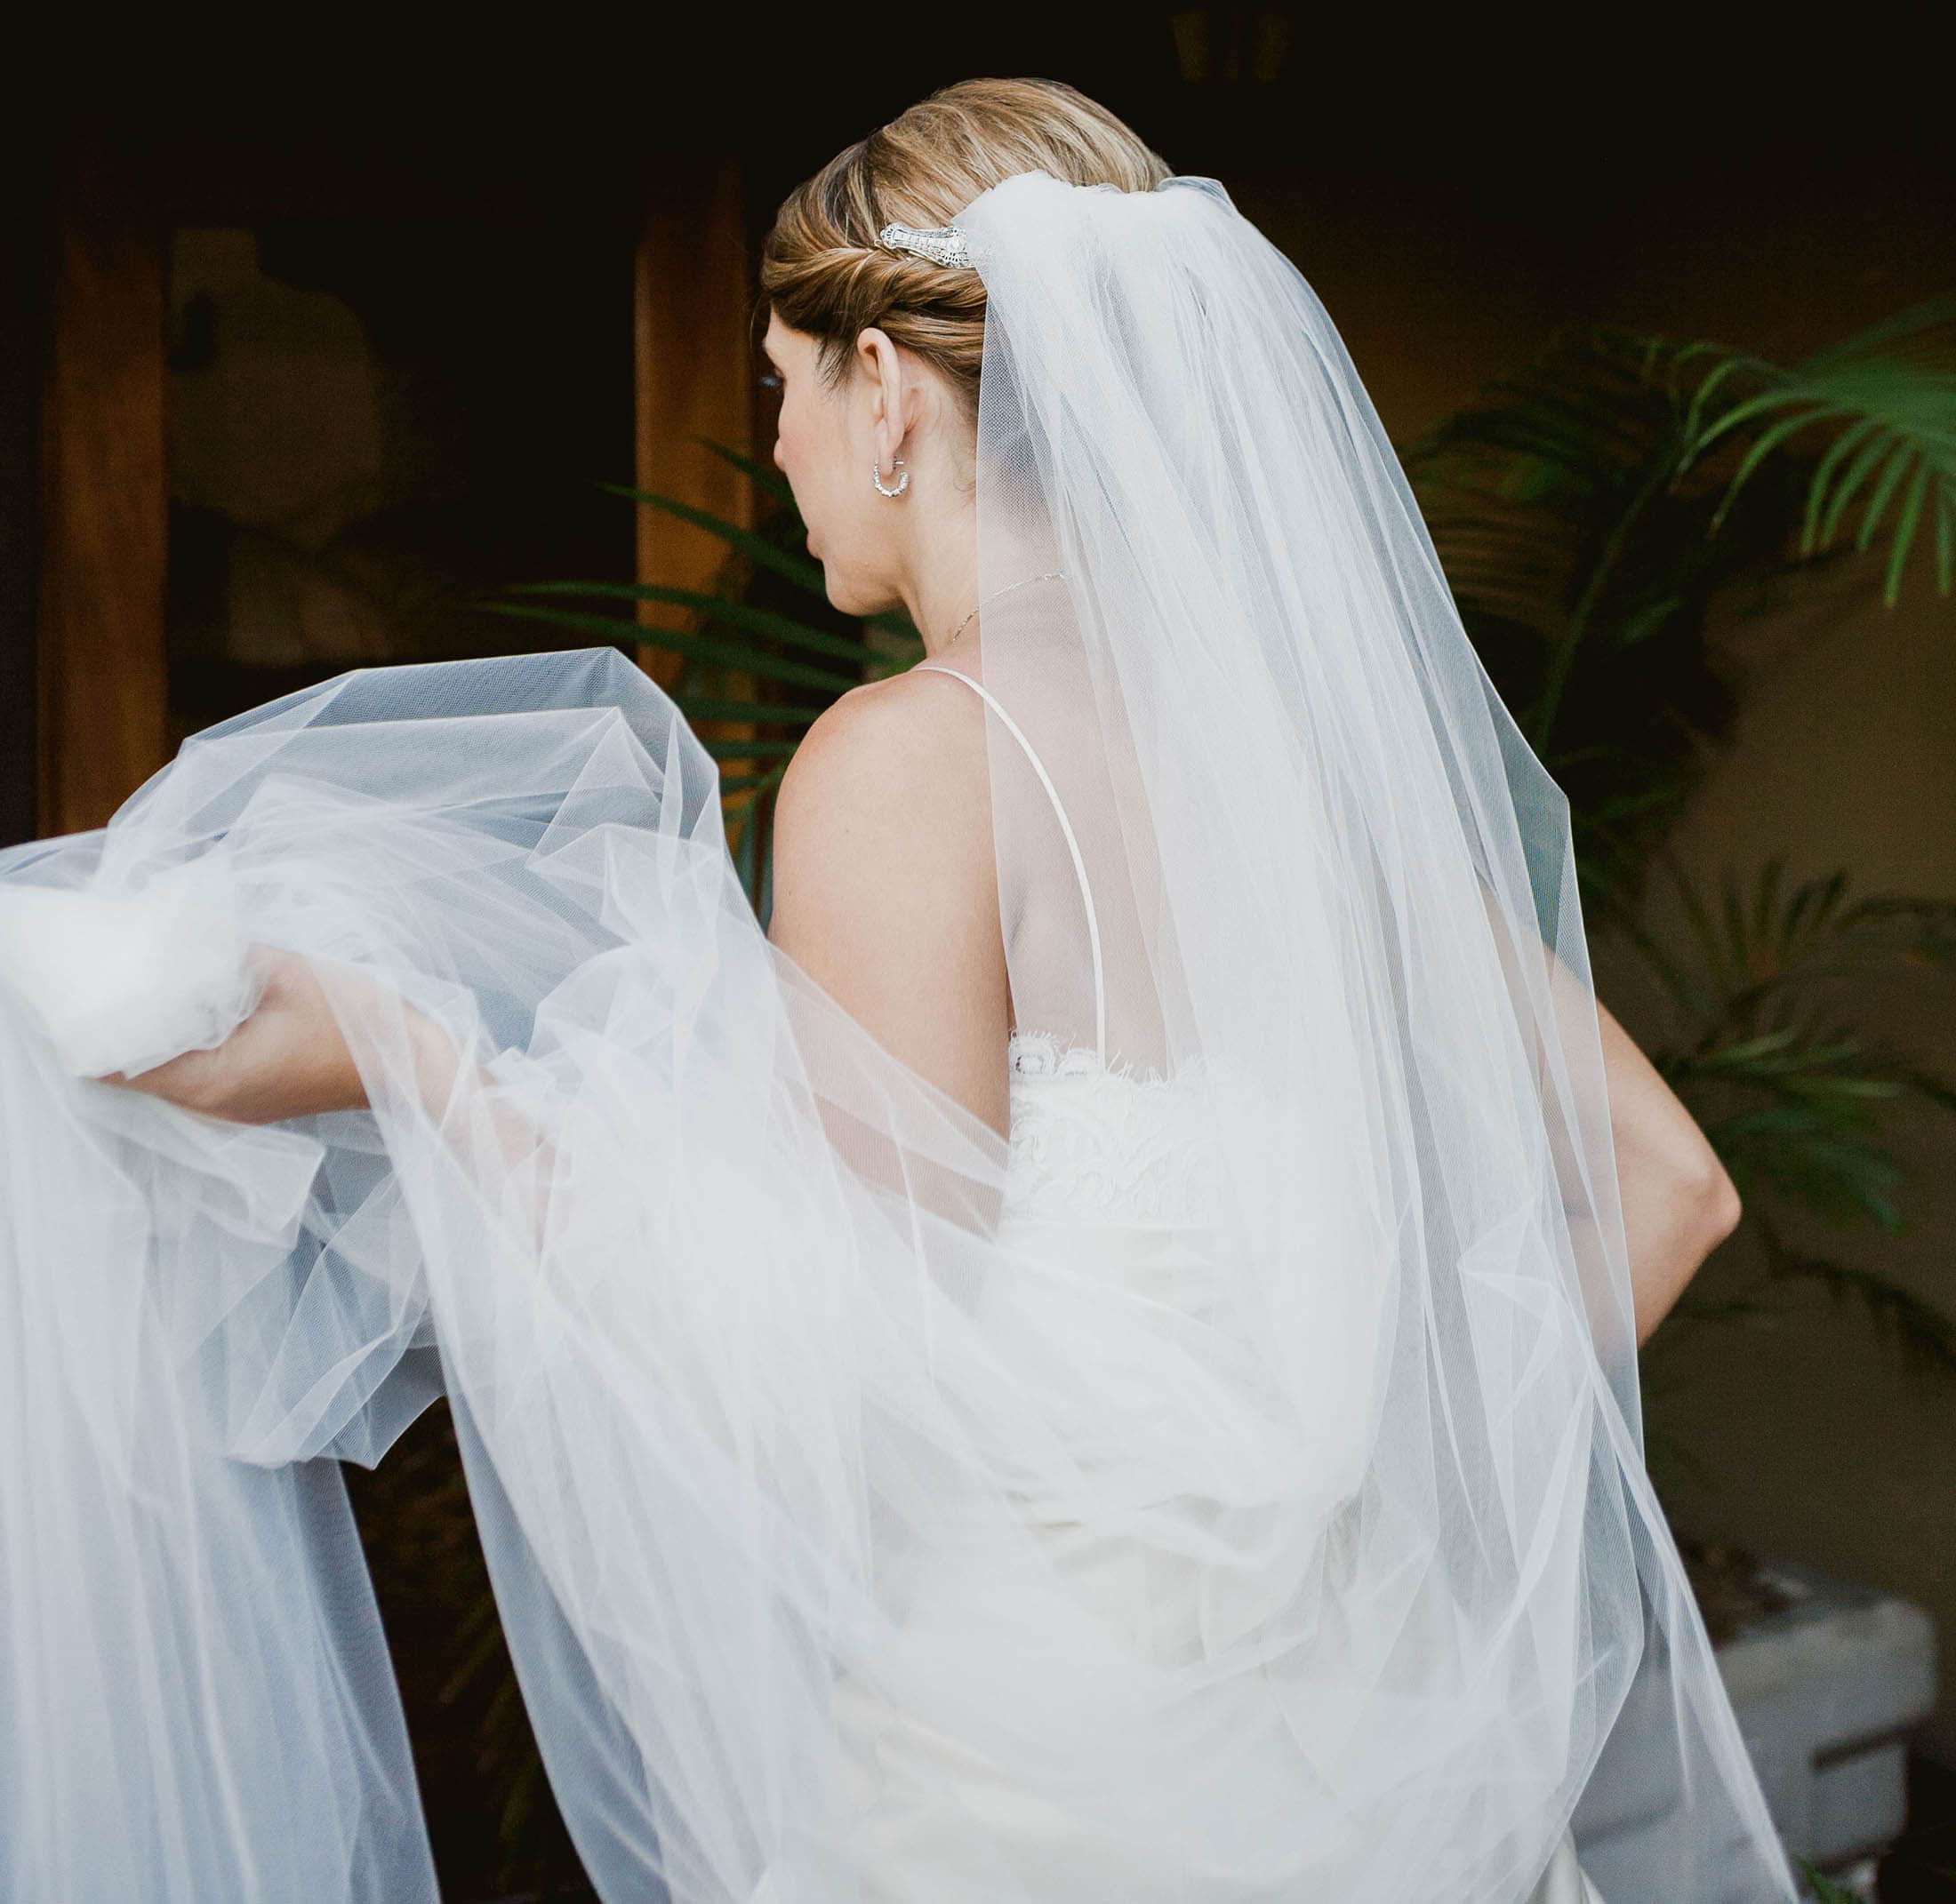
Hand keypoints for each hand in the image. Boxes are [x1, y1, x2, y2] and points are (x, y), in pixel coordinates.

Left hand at [94, 946, 368, 1123]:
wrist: (412, 1065)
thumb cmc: (356, 1023)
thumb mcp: (286, 972)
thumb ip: (222, 954)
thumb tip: (175, 929)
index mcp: (211, 1079)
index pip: (114, 1067)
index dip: (90, 1029)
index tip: (85, 986)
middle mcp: (210, 1104)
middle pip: (131, 1071)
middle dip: (116, 1023)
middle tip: (111, 972)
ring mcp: (229, 1108)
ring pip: (160, 1072)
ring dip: (150, 1032)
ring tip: (147, 984)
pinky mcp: (247, 1100)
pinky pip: (190, 1074)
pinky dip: (178, 1043)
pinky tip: (191, 1006)